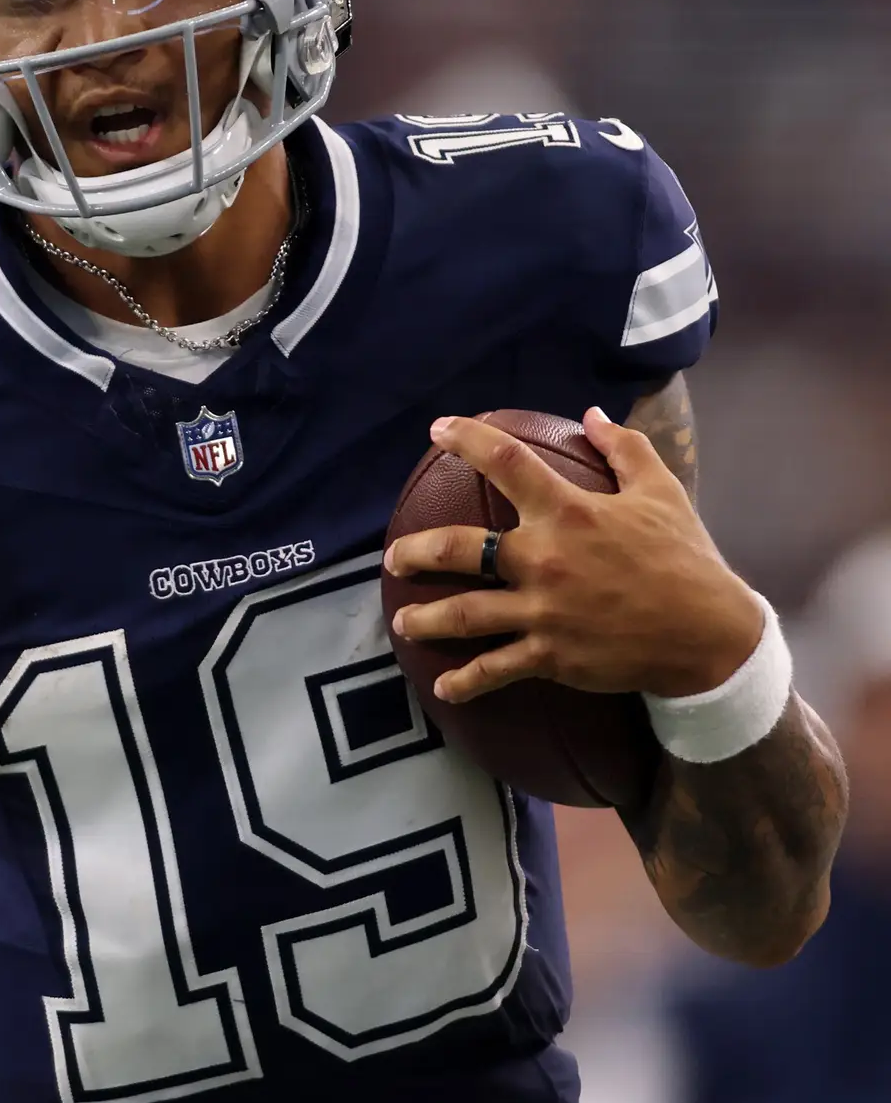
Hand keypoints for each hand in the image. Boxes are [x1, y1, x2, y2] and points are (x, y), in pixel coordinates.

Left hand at [384, 407, 761, 703]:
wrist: (707, 633)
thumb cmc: (683, 557)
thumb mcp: (660, 491)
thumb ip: (624, 448)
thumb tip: (591, 414)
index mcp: (569, 512)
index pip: (507, 462)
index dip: (467, 441)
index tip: (438, 430)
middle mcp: (545, 558)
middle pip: (458, 549)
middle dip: (416, 551)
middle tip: (395, 556)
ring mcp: (543, 611)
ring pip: (464, 614)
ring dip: (425, 619)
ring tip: (402, 621)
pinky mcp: (550, 655)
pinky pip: (496, 669)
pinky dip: (466, 682)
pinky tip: (444, 688)